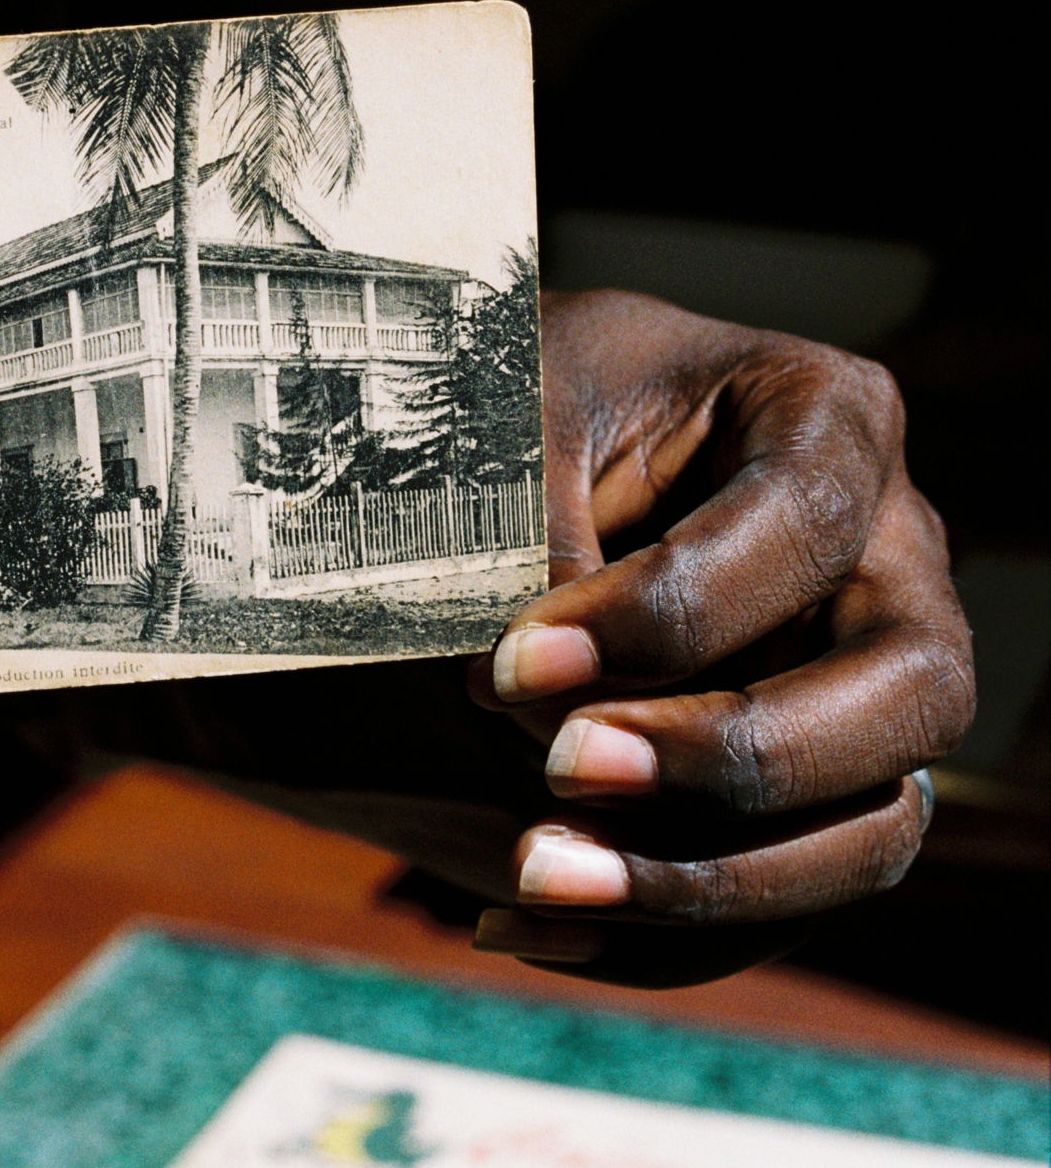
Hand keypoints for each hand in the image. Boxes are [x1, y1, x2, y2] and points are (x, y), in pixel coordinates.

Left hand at [469, 290, 970, 985]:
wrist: (449, 496)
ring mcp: (855, 694)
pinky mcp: (798, 803)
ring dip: (708, 883)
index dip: (664, 614)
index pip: (799, 524)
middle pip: (910, 693)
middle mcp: (881, 562)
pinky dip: (654, 940)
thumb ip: (535, 542)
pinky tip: (515, 928)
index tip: (505, 666)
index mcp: (821, 419)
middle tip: (561, 768)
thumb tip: (561, 710)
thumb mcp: (497, 434)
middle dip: (738, 755)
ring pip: (872, 834)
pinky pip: (781, 909)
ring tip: (533, 875)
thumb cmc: (489, 424)